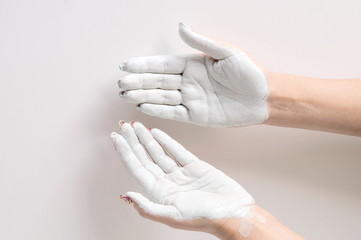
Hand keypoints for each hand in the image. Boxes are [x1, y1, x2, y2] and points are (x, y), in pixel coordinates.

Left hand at [111, 122, 254, 234]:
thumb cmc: (204, 218)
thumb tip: (126, 195)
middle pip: (145, 158)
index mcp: (159, 194)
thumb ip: (147, 208)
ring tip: (136, 126)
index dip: (125, 153)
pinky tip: (155, 131)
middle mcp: (167, 182)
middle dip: (133, 142)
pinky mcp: (194, 166)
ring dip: (147, 139)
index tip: (116, 138)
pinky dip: (166, 141)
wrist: (233, 212)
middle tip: (123, 126)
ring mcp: (180, 173)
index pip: (137, 169)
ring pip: (159, 152)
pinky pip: (177, 151)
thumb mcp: (172, 216)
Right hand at [117, 23, 268, 126]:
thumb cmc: (249, 73)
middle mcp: (189, 82)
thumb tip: (181, 26)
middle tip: (120, 83)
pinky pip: (173, 113)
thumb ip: (201, 42)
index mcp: (193, 65)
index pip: (163, 65)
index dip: (144, 65)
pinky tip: (143, 108)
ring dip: (143, 96)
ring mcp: (191, 99)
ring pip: (162, 97)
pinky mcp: (196, 116)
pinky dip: (158, 110)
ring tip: (125, 95)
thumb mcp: (226, 53)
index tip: (126, 64)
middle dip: (138, 82)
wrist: (264, 98)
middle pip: (158, 82)